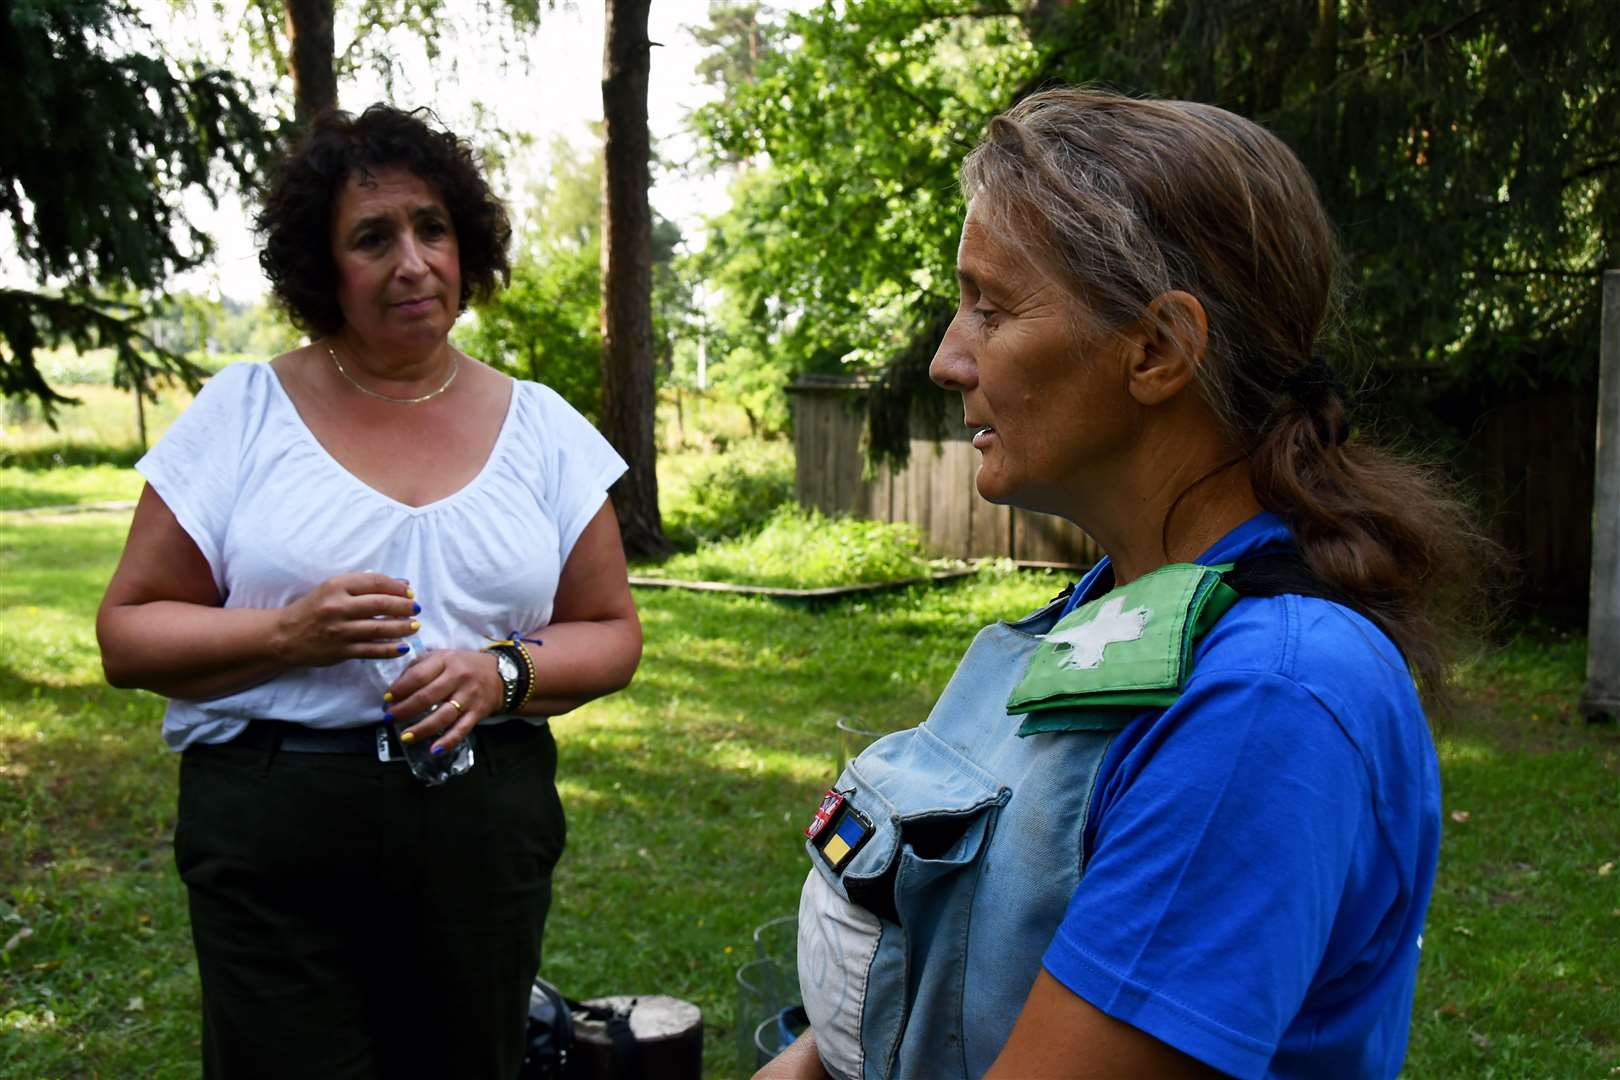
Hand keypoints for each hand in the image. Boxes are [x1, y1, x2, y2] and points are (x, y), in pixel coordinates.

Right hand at [270, 573, 417, 667]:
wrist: (284, 635)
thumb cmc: (313, 609)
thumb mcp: (333, 589)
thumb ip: (363, 585)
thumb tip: (402, 584)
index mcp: (336, 586)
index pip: (375, 582)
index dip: (397, 586)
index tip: (409, 591)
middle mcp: (338, 607)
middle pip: (381, 604)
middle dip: (404, 607)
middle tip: (416, 608)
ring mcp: (339, 630)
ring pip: (379, 629)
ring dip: (402, 628)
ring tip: (415, 626)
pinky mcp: (340, 651)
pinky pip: (372, 650)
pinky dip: (391, 649)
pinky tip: (403, 647)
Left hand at [383, 648, 503, 753]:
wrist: (501, 674)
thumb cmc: (464, 665)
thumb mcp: (442, 656)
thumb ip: (418, 667)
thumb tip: (395, 688)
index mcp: (446, 661)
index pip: (418, 676)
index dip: (399, 689)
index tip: (386, 699)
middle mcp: (458, 678)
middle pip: (427, 697)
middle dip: (404, 710)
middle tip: (389, 718)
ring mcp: (469, 697)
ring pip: (442, 716)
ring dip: (421, 728)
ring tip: (405, 737)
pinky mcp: (477, 713)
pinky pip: (461, 729)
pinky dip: (448, 741)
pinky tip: (434, 750)